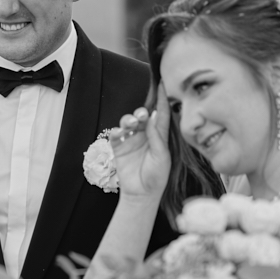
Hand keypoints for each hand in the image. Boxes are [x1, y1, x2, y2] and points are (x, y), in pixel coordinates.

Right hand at [108, 84, 171, 199]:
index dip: (162, 100)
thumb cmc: (157, 177)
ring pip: (128, 122)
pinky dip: (116, 131)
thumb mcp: (162, 157)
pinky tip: (119, 133)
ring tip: (131, 124)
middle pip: (142, 116)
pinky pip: (116, 134)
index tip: (163, 84)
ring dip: (129, 120)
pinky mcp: (119, 147)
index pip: (161, 115)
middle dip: (141, 112)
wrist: (142, 194)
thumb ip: (157, 137)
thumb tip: (155, 117)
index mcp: (159, 136)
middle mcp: (145, 135)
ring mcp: (131, 140)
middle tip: (142, 115)